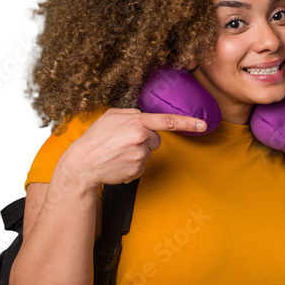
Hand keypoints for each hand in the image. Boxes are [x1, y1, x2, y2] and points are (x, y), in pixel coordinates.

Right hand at [57, 108, 205, 187]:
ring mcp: (140, 156)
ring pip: (148, 153)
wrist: (81, 164)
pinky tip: (117, 163)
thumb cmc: (94, 138)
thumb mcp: (110, 116)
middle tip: (123, 142)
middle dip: (144, 140)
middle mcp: (141, 139)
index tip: (204, 125)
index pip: (168, 121)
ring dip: (136, 153)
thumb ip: (131, 113)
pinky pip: (141, 167)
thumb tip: (145, 117)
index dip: (188, 123)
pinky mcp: (137, 170)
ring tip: (116, 153)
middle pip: (156, 140)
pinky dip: (131, 165)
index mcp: (136, 122)